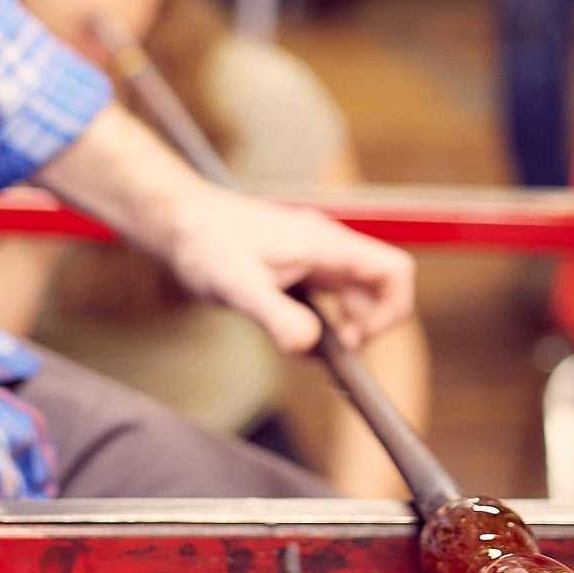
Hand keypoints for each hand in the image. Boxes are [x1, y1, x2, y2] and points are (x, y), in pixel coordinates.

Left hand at [165, 183, 415, 352]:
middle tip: (328, 352)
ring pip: (353, 296)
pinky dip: (320, 321)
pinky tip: (288, 332)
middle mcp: (328, 248)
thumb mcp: (237, 284)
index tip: (356, 339)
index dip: (390, 310)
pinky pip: (328, 297)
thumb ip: (275, 315)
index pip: (393, 271)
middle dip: (363, 326)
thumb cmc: (206, 241)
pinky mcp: (299, 267)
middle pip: (378, 288)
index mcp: (326, 245)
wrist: (180, 220)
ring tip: (301, 345)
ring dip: (340, 326)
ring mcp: (315, 256)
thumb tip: (308, 345)